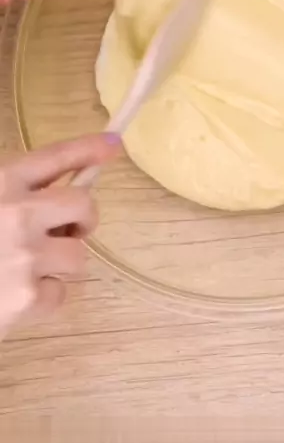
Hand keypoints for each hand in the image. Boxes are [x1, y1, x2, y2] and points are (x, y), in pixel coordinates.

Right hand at [0, 133, 119, 337]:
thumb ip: (11, 194)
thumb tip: (56, 199)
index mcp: (1, 183)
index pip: (55, 157)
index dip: (88, 148)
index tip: (113, 144)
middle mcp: (18, 212)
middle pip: (84, 204)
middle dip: (83, 219)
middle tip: (68, 231)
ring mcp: (26, 255)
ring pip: (77, 254)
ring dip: (60, 264)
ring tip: (28, 270)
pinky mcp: (28, 296)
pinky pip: (59, 293)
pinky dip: (43, 298)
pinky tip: (16, 297)